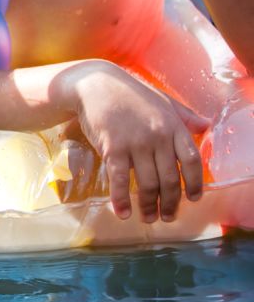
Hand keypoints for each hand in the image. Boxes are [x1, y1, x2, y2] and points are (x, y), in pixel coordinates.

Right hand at [61, 60, 207, 221]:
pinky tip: (123, 212)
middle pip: (170, 179)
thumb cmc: (129, 92)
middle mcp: (158, 136)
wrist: (93, 83)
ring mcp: (135, 143)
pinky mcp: (112, 148)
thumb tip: (207, 126)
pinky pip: (119, 180)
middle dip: (169, 203)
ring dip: (148, 206)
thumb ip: (185, 115)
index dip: (194, 183)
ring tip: (148, 218)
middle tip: (167, 216)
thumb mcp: (162, 100)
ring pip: (147, 183)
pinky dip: (122, 199)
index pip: (192, 161)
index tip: (192, 199)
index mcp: (173, 126)